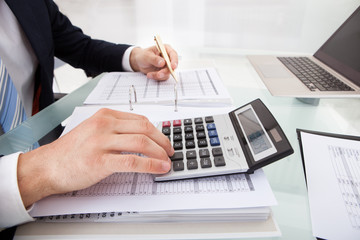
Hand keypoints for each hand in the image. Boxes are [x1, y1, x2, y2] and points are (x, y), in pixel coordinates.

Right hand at [17, 109, 173, 207]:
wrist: (48, 166)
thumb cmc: (70, 151)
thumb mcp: (93, 131)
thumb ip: (115, 130)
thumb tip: (141, 138)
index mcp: (104, 115)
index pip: (140, 119)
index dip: (157, 131)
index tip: (164, 140)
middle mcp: (104, 125)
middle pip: (145, 128)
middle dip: (162, 140)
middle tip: (169, 151)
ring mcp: (102, 141)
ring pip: (141, 142)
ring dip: (160, 153)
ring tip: (167, 161)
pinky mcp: (100, 160)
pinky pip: (132, 160)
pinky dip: (150, 164)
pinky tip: (158, 168)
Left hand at [129, 45, 177, 80]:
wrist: (139, 62)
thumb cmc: (143, 55)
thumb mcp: (147, 55)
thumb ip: (154, 59)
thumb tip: (163, 63)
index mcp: (166, 49)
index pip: (173, 54)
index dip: (174, 61)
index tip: (172, 67)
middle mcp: (168, 58)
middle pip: (172, 66)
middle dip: (165, 71)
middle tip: (158, 74)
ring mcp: (166, 66)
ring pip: (167, 73)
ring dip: (159, 75)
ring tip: (149, 74)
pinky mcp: (164, 72)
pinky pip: (163, 77)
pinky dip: (156, 77)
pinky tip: (150, 74)